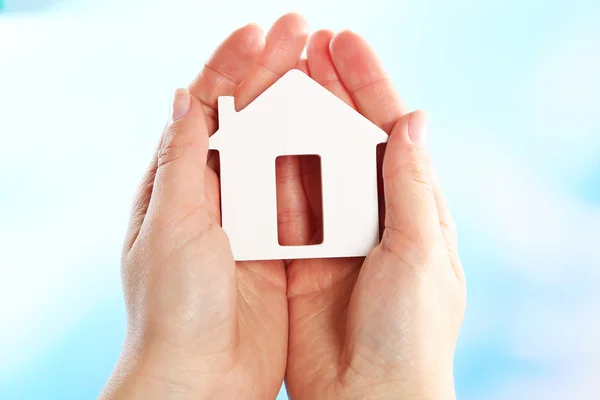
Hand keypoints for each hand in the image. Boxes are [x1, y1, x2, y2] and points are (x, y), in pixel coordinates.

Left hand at [100, 14, 308, 399]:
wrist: (201, 378)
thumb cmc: (173, 307)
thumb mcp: (169, 224)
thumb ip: (181, 160)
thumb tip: (182, 95)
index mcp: (180, 183)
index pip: (204, 106)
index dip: (231, 65)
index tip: (261, 33)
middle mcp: (216, 193)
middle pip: (246, 118)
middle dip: (271, 71)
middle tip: (304, 30)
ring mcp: (251, 216)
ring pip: (278, 147)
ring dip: (298, 106)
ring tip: (323, 66)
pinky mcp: (281, 243)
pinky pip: (302, 190)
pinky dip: (316, 157)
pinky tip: (336, 129)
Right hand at [282, 31, 466, 398]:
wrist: (369, 398)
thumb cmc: (412, 332)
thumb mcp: (421, 250)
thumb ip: (411, 185)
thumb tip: (414, 117)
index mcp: (411, 206)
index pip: (388, 129)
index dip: (368, 83)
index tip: (343, 43)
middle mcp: (370, 213)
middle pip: (344, 137)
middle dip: (327, 90)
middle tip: (303, 44)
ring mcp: (331, 232)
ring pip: (308, 163)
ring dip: (293, 122)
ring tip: (274, 77)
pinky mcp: (296, 254)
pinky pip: (279, 204)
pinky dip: (267, 171)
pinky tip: (253, 136)